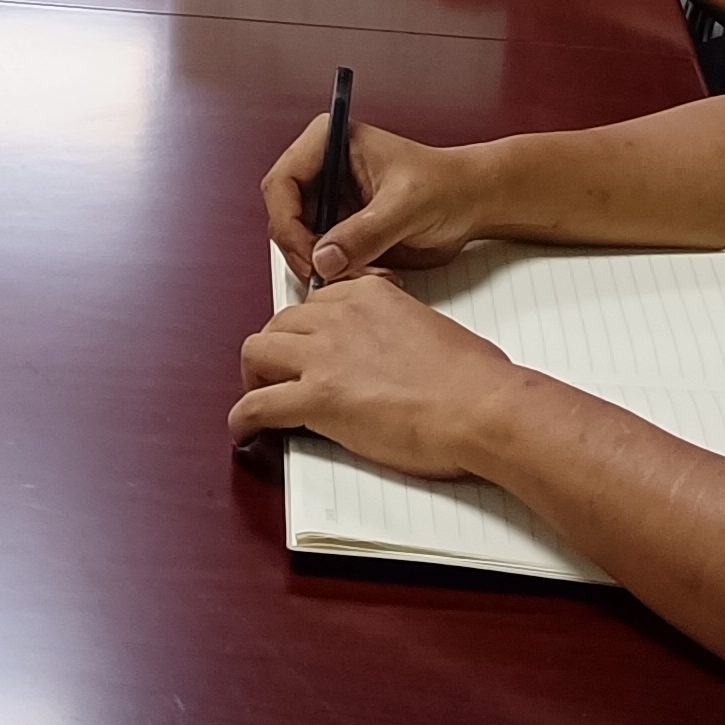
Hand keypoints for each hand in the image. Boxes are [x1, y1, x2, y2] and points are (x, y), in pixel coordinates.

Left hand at [232, 273, 528, 476]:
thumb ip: (400, 329)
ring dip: (253, 374)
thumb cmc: (474, 378)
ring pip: (257, 351)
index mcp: (370, 293)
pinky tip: (243, 430)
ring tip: (259, 395)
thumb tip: (396, 355)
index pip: (316, 302)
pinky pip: (258, 404)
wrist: (481, 406)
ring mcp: (324, 356)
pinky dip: (243, 418)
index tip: (309, 346)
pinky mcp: (317, 399)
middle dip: (276, 347)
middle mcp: (339, 316)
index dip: (307, 328)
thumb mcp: (432, 327)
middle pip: (280, 322)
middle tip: (281, 373)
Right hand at [259, 113, 486, 282]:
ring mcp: (331, 201)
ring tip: (367, 272)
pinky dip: (341, 274)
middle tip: (332, 274)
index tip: (309, 255)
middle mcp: (323, 170)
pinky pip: (323, 259)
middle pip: (285, 217)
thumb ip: (365, 231)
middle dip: (308, 251)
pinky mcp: (342, 229)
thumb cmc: (447, 184)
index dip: (287, 223)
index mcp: (330, 142)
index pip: (281, 182)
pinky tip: (373, 272)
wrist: (473, 203)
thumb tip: (324, 258)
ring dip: (328, 267)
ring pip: (302, 244)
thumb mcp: (407, 205)